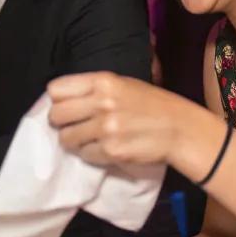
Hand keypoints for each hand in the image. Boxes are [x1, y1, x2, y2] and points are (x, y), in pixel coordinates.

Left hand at [46, 71, 186, 167]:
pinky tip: (106, 149)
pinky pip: (84, 155)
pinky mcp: (111, 151)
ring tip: (91, 139)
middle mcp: (101, 102)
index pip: (56, 89)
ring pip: (66, 138)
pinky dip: (91, 154)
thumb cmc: (152, 104)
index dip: (58, 100)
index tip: (67, 106)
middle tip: (74, 125)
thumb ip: (94, 89)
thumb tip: (63, 100)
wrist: (180, 129)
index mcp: (103, 81)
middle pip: (56, 115)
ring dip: (75, 141)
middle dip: (62, 122)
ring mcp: (105, 128)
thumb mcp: (124, 84)